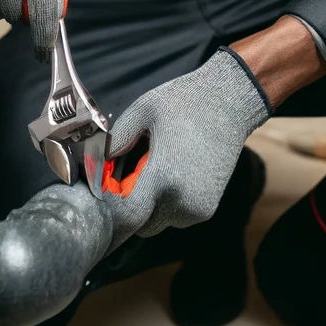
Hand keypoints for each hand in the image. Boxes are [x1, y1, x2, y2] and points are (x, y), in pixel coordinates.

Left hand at [103, 49, 270, 250]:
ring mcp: (197, 208)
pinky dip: (168, 203)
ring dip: (151, 205)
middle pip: (140, 223)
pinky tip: (174, 174)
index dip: (112, 210)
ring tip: (156, 170)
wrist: (229, 102)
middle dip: (131, 204)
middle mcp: (181, 200)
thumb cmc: (185, 102)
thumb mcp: (143, 110)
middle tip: (133, 174)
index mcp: (163, 176)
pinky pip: (176, 216)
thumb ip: (116, 140)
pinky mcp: (207, 209)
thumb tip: (95, 165)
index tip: (106, 194)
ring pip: (158, 221)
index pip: (127, 216)